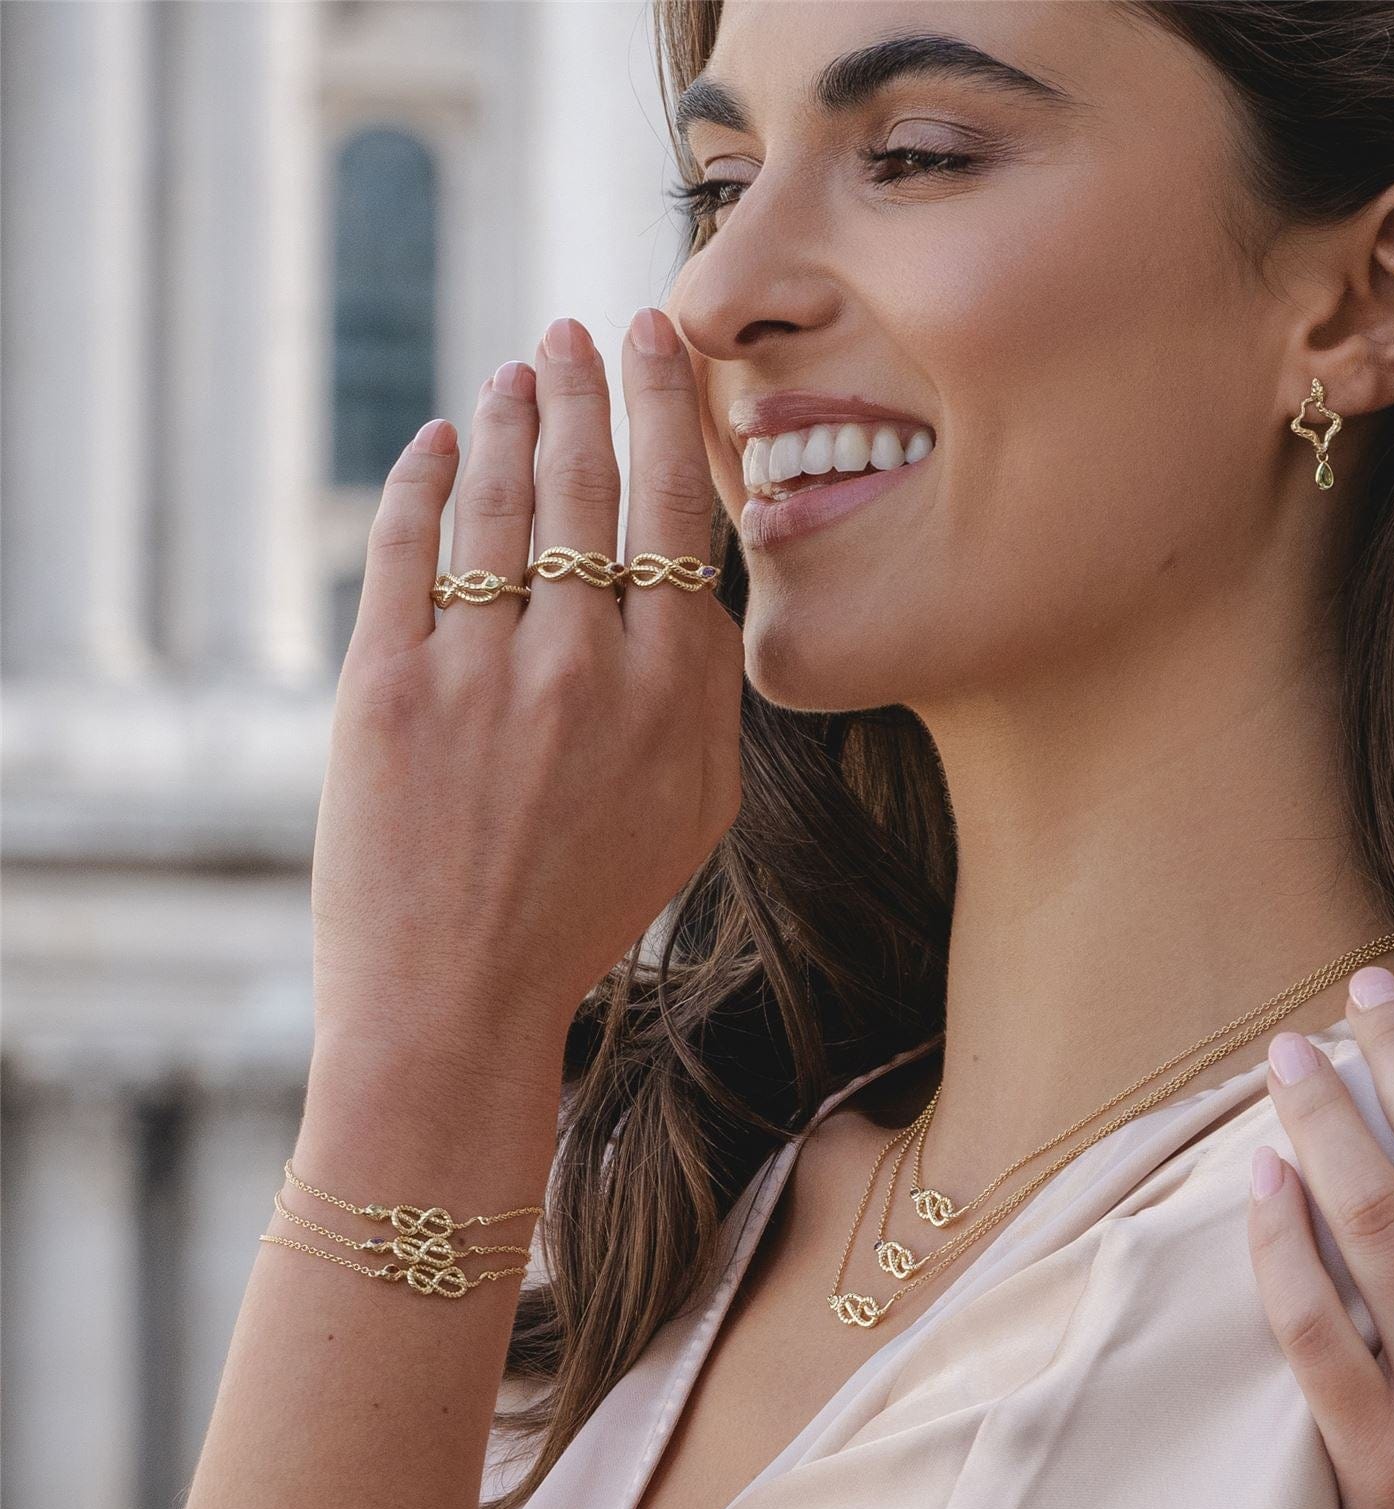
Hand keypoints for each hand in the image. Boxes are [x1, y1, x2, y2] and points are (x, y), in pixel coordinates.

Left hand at [311, 311, 741, 1071]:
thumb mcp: (696, 815)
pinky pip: (406, 548)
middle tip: (582, 326)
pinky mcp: (384, 686)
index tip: (657, 344)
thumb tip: (695, 596)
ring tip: (521, 367)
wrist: (455, 998)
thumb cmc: (586, 909)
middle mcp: (582, 666)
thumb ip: (710, 698)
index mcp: (671, 695)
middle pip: (590, 486)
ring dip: (515, 418)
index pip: (671, 514)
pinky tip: (443, 439)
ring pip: (504, 502)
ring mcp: (479, 672)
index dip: (663, 412)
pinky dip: (424, 480)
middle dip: (588, 386)